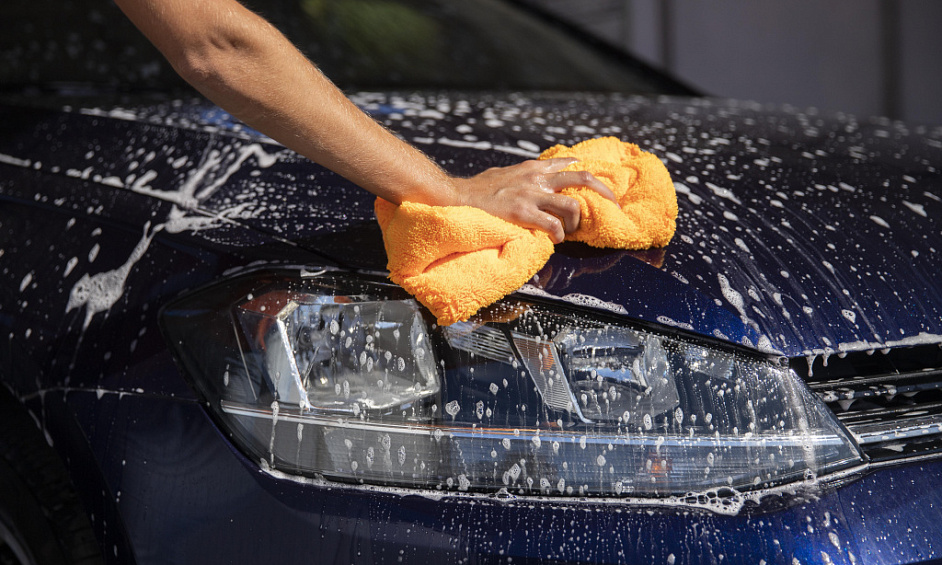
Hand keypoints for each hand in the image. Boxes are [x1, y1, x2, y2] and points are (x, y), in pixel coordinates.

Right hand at [451, 158, 616, 243]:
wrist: (456, 196)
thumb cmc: (477, 190)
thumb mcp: (503, 174)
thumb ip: (520, 176)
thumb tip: (528, 180)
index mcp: (532, 169)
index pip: (568, 164)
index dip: (587, 175)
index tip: (597, 187)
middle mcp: (536, 178)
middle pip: (582, 179)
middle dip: (604, 192)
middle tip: (612, 205)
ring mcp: (530, 195)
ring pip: (572, 206)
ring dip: (576, 223)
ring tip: (568, 232)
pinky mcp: (522, 213)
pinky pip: (553, 226)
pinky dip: (559, 236)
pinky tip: (554, 241)